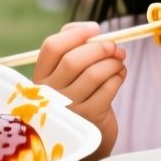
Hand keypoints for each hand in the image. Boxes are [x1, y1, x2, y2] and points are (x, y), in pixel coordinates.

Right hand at [33, 22, 126, 152]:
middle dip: (100, 48)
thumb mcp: (69, 71)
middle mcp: (50, 94)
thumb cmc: (80, 92)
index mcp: (41, 76)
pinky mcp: (89, 118)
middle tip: (115, 47)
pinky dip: (118, 77)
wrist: (88, 132)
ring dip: (113, 62)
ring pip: (94, 74)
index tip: (95, 28)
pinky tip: (120, 75)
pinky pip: (108, 89)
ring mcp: (69, 108)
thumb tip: (92, 29)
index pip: (51, 47)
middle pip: (73, 61)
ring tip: (120, 61)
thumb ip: (74, 44)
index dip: (75, 33)